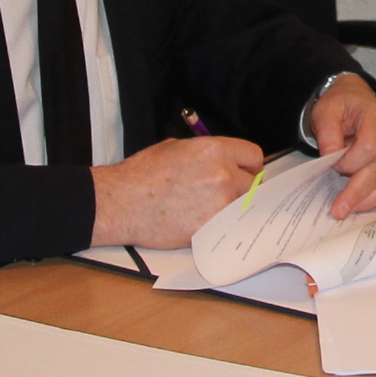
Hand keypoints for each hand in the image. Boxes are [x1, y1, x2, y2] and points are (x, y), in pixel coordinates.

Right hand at [90, 133, 264, 248]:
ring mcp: (218, 204)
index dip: (248, 166)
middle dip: (242, 188)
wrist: (121, 203)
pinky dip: (217, 226)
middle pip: (253, 184)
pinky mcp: (210, 228)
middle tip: (224, 194)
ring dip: (230, 208)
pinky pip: (225, 226)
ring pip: (242, 207)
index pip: (254, 156)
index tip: (244, 173)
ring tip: (208, 209)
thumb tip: (222, 161)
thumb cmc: (141, 174)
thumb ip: (206, 154)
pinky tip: (200, 222)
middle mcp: (223, 175)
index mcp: (215, 150)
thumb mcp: (175, 148)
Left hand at [309, 74, 375, 219]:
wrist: (356, 99)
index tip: (332, 166)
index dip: (351, 161)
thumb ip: (327, 132)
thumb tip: (330, 158)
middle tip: (338, 210)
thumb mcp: (326, 110)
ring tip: (347, 211)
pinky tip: (360, 205)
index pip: (370, 146)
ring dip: (368, 200)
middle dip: (357, 192)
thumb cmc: (342, 105)